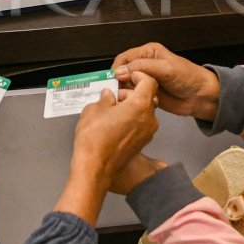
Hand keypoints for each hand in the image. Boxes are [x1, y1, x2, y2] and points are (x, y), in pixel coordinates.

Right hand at [53, 72, 160, 223]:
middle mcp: (148, 119)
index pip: (148, 82)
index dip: (138, 76)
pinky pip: (141, 124)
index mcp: (140, 106)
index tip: (127, 76)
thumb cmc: (95, 140)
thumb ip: (105, 98)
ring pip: (145, 111)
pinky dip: (132, 119)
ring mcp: (147, 133)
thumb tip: (108, 96)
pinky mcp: (142, 143)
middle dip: (132, 92)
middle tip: (115, 95)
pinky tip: (115, 123)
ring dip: (132, 106)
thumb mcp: (94, 109)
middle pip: (148, 97)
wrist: (95, 168)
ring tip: (112, 110)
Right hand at [113, 42, 219, 120]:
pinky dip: (133, 100)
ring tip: (131, 97)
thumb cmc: (189, 77)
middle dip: (120, 81)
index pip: (124, 58)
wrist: (201, 96)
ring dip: (127, 92)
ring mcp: (145, 80)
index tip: (114, 79)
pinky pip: (133, 96)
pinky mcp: (146, 93)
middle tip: (121, 90)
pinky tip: (139, 102)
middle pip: (122, 72)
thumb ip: (142, 67)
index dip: (117, 68)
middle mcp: (144, 65)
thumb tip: (120, 71)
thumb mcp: (165, 68)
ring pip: (125, 85)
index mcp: (148, 53)